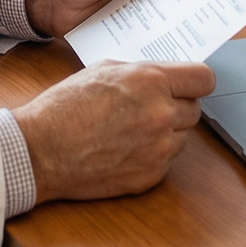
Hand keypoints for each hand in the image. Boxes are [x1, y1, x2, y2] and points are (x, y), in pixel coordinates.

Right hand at [12, 59, 215, 202]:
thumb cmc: (65, 107)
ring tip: (132, 128)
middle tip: (150, 106)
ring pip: (183, 136)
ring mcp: (158, 149)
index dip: (196, 80)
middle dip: (176, 105)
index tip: (189, 83)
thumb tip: (165, 77)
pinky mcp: (151, 176)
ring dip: (166, 131)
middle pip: (195, 109)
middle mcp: (161, 115)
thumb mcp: (104, 70)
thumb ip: (142, 72)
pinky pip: (167, 161)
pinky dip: (152, 154)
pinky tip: (125, 148)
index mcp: (151, 82)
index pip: (204, 78)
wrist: (41, 149)